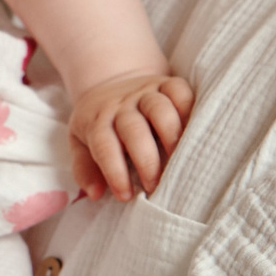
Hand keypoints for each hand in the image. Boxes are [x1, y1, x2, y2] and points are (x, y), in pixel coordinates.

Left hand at [69, 70, 194, 199]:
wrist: (111, 79)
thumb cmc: (99, 122)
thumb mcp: (81, 142)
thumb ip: (84, 168)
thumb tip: (95, 194)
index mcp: (99, 121)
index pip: (105, 146)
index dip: (115, 173)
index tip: (125, 196)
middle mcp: (122, 106)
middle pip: (133, 129)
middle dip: (146, 160)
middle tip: (155, 186)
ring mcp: (145, 93)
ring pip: (159, 109)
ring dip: (172, 136)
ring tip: (180, 162)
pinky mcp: (166, 83)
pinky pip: (180, 91)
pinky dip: (189, 109)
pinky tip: (195, 132)